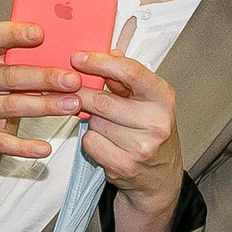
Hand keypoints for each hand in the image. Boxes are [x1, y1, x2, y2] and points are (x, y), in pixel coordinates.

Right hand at [0, 20, 101, 181]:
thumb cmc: (2, 80)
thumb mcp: (9, 61)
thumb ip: (34, 52)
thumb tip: (77, 42)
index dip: (15, 34)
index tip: (40, 33)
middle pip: (13, 76)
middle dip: (45, 78)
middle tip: (74, 80)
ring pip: (13, 106)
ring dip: (45, 106)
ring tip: (73, 105)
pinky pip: (3, 142)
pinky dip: (24, 147)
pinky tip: (45, 148)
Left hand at [73, 28, 183, 220]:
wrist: (160, 176)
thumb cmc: (151, 131)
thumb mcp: (148, 100)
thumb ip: (127, 78)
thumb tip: (108, 54)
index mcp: (164, 98)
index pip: (130, 72)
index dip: (100, 62)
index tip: (78, 58)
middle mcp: (157, 123)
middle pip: (104, 100)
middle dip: (81, 93)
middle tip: (68, 88)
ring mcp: (141, 147)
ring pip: (94, 122)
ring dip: (90, 119)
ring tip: (103, 123)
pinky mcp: (124, 166)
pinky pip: (91, 142)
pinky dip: (90, 139)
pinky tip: (104, 141)